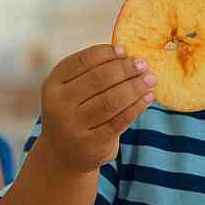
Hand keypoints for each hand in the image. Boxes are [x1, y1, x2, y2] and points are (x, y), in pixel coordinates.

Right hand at [37, 44, 154, 173]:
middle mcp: (59, 105)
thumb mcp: (71, 90)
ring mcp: (74, 126)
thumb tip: (126, 53)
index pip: (82, 61)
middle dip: (125, 69)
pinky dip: (137, 106)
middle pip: (98, 79)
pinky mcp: (92, 143)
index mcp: (53, 84)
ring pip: (111, 100)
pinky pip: (120, 120)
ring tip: (151, 79)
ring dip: (135, 86)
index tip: (124, 50)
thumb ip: (91, 72)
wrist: (63, 154)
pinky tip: (148, 97)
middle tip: (143, 64)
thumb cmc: (74, 113)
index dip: (106, 53)